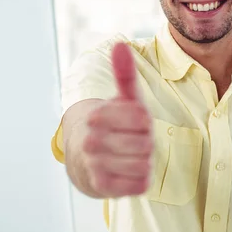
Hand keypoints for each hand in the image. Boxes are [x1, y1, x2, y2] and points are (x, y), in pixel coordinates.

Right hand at [83, 42, 153, 197]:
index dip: (145, 123)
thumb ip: (123, 73)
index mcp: (98, 115)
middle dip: (145, 144)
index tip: (134, 123)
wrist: (84, 160)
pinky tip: (127, 172)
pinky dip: (140, 180)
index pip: (143, 119)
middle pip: (147, 144)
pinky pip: (140, 185)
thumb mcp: (120, 99)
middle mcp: (92, 139)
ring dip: (143, 162)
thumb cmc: (111, 125)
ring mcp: (94, 164)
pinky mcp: (101, 187)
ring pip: (145, 165)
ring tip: (129, 157)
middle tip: (131, 142)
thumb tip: (120, 44)